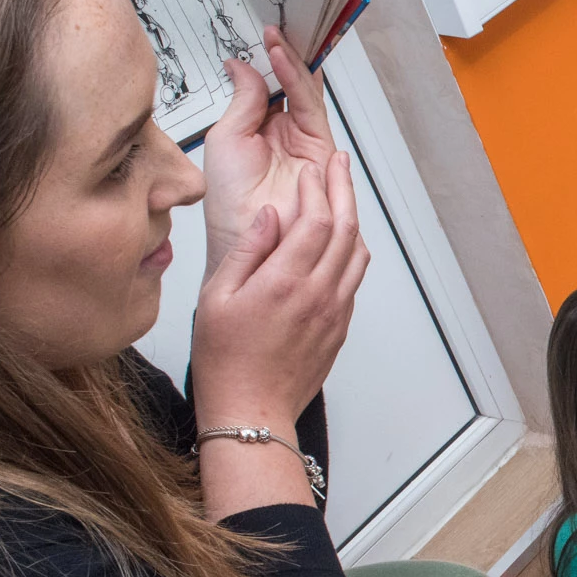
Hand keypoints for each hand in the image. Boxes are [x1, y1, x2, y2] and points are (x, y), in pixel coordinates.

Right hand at [190, 147, 368, 434]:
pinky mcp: (339, 327)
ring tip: (345, 194)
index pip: (315, 219)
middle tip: (340, 165)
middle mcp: (318, 295)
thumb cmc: (227, 361)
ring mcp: (334, 312)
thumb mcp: (217, 298)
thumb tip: (268, 215)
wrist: (252, 412)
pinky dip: (353, 251)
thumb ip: (247, 251)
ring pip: (358, 253)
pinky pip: (355, 279)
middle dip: (344, 189)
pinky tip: (342, 241)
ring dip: (354, 218)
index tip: (309, 171)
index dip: (316, 188)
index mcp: (285, 282)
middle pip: (346, 228)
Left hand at [201, 26, 336, 270]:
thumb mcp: (225, 138)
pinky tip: (282, 56)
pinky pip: (311, 105)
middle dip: (286, 51)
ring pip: (305, 89)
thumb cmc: (229, 202)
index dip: (264, 58)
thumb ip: (242, 100)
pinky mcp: (320, 148)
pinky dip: (298, 77)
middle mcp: (284, 133)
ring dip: (293, 57)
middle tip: (278, 21)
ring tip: (278, 32)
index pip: (268, 85)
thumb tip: (243, 63)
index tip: (257, 32)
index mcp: (259, 131)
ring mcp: (304, 141)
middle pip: (291, 83)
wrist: (247, 238)